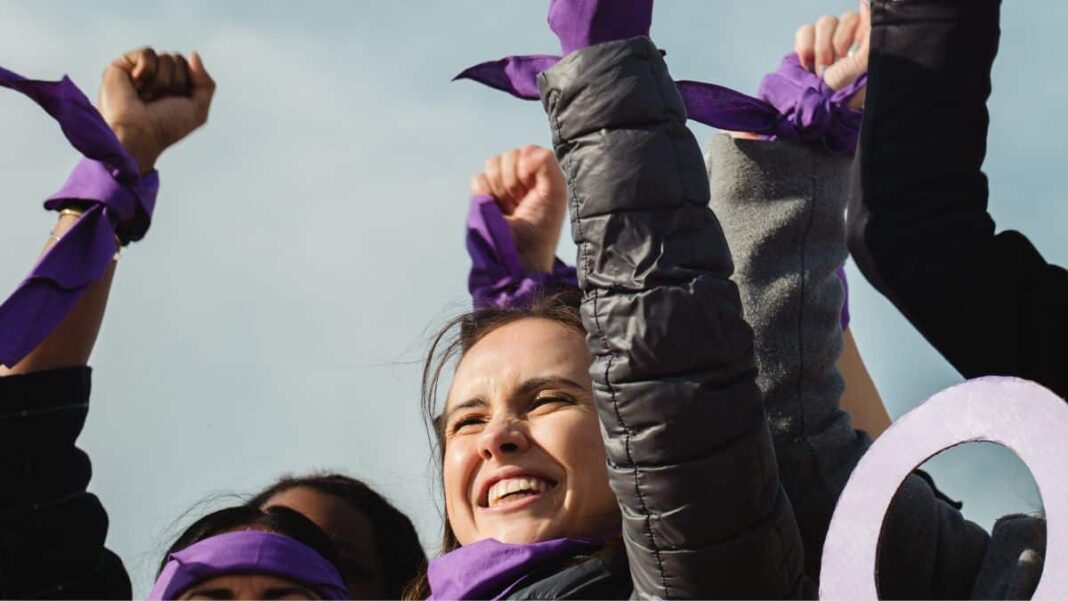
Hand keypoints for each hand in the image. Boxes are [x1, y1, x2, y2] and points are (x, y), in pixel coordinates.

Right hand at [98, 47, 215, 173]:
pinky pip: (147, 53)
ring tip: (146, 96)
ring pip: (165, 57)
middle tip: (159, 100)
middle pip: (178, 60)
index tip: (176, 102)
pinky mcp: (123, 65)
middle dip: (175, 82)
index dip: (187, 84)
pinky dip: (146, 70)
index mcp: (175, 87)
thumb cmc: (166, 126)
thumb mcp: (198, 110)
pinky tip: (136, 84)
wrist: (139, 132)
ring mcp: (140, 71)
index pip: (190, 67)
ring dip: (161, 81)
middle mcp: (158, 77)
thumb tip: (193, 54)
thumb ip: (206, 83)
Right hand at [471, 145, 566, 273]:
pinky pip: (478, 179)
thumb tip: (524, 152)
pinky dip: (486, 193)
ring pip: (492, 163)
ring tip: (509, 207)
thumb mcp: (555, 192)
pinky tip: (496, 209)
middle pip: (509, 155)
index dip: (528, 169)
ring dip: (501, 187)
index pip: (527, 151)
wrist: (519, 254)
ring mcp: (499, 186)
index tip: (534, 192)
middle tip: (521, 203)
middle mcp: (519, 177)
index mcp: (539, 174)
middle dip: (514, 180)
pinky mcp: (481, 197)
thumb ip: (546, 163)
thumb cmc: (541, 227)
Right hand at [795, 1, 869, 108]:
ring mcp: (828, 43)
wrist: (812, 112)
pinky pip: (805, 30)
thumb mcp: (863, 66)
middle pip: (845, 19)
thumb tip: (866, 3)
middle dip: (836, 42)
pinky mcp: (807, 47)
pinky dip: (804, 46)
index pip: (865, 17)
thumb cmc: (842, 96)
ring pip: (825, 22)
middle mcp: (850, 41)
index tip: (846, 52)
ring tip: (819, 70)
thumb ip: (870, 34)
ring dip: (820, 47)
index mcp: (868, 45)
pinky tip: (806, 64)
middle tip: (833, 65)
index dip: (853, 30)